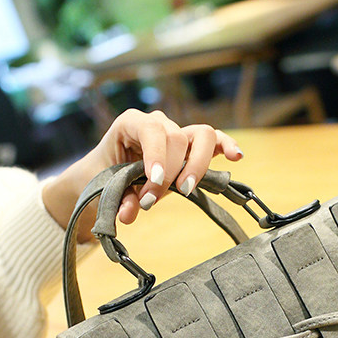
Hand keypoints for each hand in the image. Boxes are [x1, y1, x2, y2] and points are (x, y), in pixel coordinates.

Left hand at [42, 109, 243, 241]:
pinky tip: (235, 157)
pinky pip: (214, 141)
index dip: (156, 155)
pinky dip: (225, 147)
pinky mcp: (191, 147)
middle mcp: (157, 123)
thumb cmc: (102, 176)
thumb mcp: (103, 188)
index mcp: (131, 123)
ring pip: (201, 135)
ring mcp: (177, 133)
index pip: (151, 130)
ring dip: (197, 164)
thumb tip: (129, 214)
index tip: (154, 181)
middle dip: (168, 173)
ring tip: (187, 189)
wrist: (102, 176)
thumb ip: (118, 198)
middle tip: (151, 201)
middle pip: (176, 138)